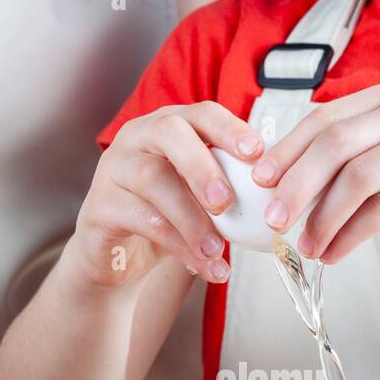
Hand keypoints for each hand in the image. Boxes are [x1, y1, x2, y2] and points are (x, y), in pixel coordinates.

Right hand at [69, 102, 263, 287]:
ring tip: (217, 250)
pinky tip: (201, 265)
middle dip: (203, 166)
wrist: (118, 258)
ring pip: (153, 180)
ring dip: (191, 218)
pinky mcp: (99, 206)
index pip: (200, 113)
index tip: (256, 153)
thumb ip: (230, 189)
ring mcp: (113, 169)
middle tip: (227, 202)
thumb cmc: (166, 218)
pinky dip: (177, 245)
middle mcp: (137, 138)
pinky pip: (140, 219)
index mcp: (169, 127)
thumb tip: (280, 199)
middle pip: (169, 133)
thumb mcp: (200, 199)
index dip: (229, 129)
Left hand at [250, 81, 379, 261]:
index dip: (287, 150)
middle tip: (272, 219)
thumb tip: (298, 182)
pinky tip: (335, 252)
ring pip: (356, 179)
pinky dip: (353, 234)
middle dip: (295, 184)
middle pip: (333, 145)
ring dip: (323, 218)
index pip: (324, 119)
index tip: (259, 181)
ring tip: (305, 246)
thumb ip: (364, 152)